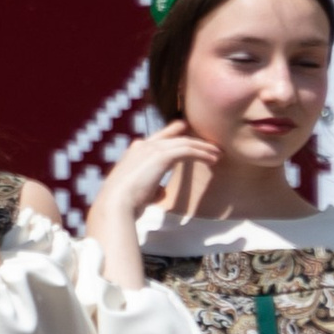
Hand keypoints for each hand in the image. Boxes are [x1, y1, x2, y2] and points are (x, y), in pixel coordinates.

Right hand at [86, 123, 220, 236]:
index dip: (171, 134)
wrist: (116, 203)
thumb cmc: (124, 204)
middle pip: (173, 137)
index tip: (183, 129)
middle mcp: (142, 146)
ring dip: (202, 147)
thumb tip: (162, 191)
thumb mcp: (137, 192)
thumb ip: (151, 188)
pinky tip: (213, 158)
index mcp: (134, 153)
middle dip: (193, 139)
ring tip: (217, 153)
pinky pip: (187, 150)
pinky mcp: (161, 155)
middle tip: (209, 143)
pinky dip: (202, 153)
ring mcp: (151, 149)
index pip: (157, 139)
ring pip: (183, 142)